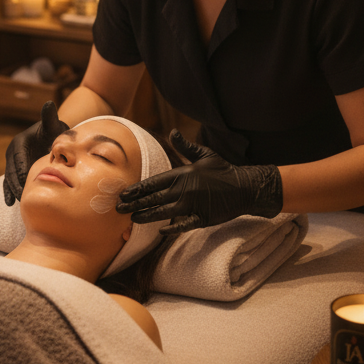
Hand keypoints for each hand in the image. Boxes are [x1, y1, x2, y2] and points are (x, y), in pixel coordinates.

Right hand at [3, 101, 68, 204]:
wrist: (54, 138)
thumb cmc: (55, 132)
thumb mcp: (53, 125)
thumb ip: (50, 117)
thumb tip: (49, 104)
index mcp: (19, 142)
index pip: (18, 158)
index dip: (20, 170)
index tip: (24, 182)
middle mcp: (13, 152)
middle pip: (11, 170)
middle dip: (15, 184)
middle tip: (22, 196)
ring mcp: (13, 163)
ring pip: (9, 178)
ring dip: (13, 190)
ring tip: (19, 202)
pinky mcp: (16, 171)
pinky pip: (10, 183)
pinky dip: (10, 192)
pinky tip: (12, 203)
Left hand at [116, 130, 282, 231]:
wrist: (245, 187)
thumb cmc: (223, 170)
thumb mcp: (204, 154)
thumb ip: (185, 146)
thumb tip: (172, 131)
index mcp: (183, 174)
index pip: (154, 183)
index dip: (137, 189)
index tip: (123, 194)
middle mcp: (185, 189)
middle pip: (154, 198)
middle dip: (135, 204)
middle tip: (118, 209)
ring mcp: (193, 205)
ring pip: (164, 212)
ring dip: (147, 216)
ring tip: (133, 219)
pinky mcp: (202, 218)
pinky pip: (183, 225)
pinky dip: (172, 228)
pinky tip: (161, 232)